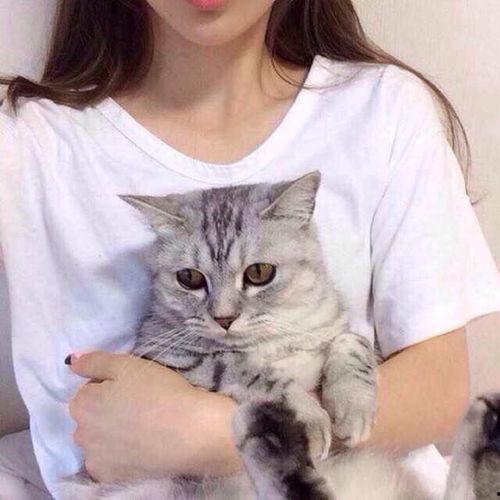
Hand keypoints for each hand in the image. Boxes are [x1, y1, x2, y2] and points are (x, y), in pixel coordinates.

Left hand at [67, 351, 240, 482]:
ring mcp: (94, 458)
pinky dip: (117, 455)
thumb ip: (95, 361)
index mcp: (82, 403)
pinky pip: (106, 461)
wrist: (190, 431)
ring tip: (140, 426)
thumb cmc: (159, 391)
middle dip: (105, 409)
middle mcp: (80, 433)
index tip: (133, 387)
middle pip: (89, 416)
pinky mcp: (110, 476)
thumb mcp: (128, 364)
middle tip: (138, 404)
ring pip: (97, 440)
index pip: (88, 389)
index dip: (110, 385)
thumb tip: (72, 361)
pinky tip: (138, 446)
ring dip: (109, 433)